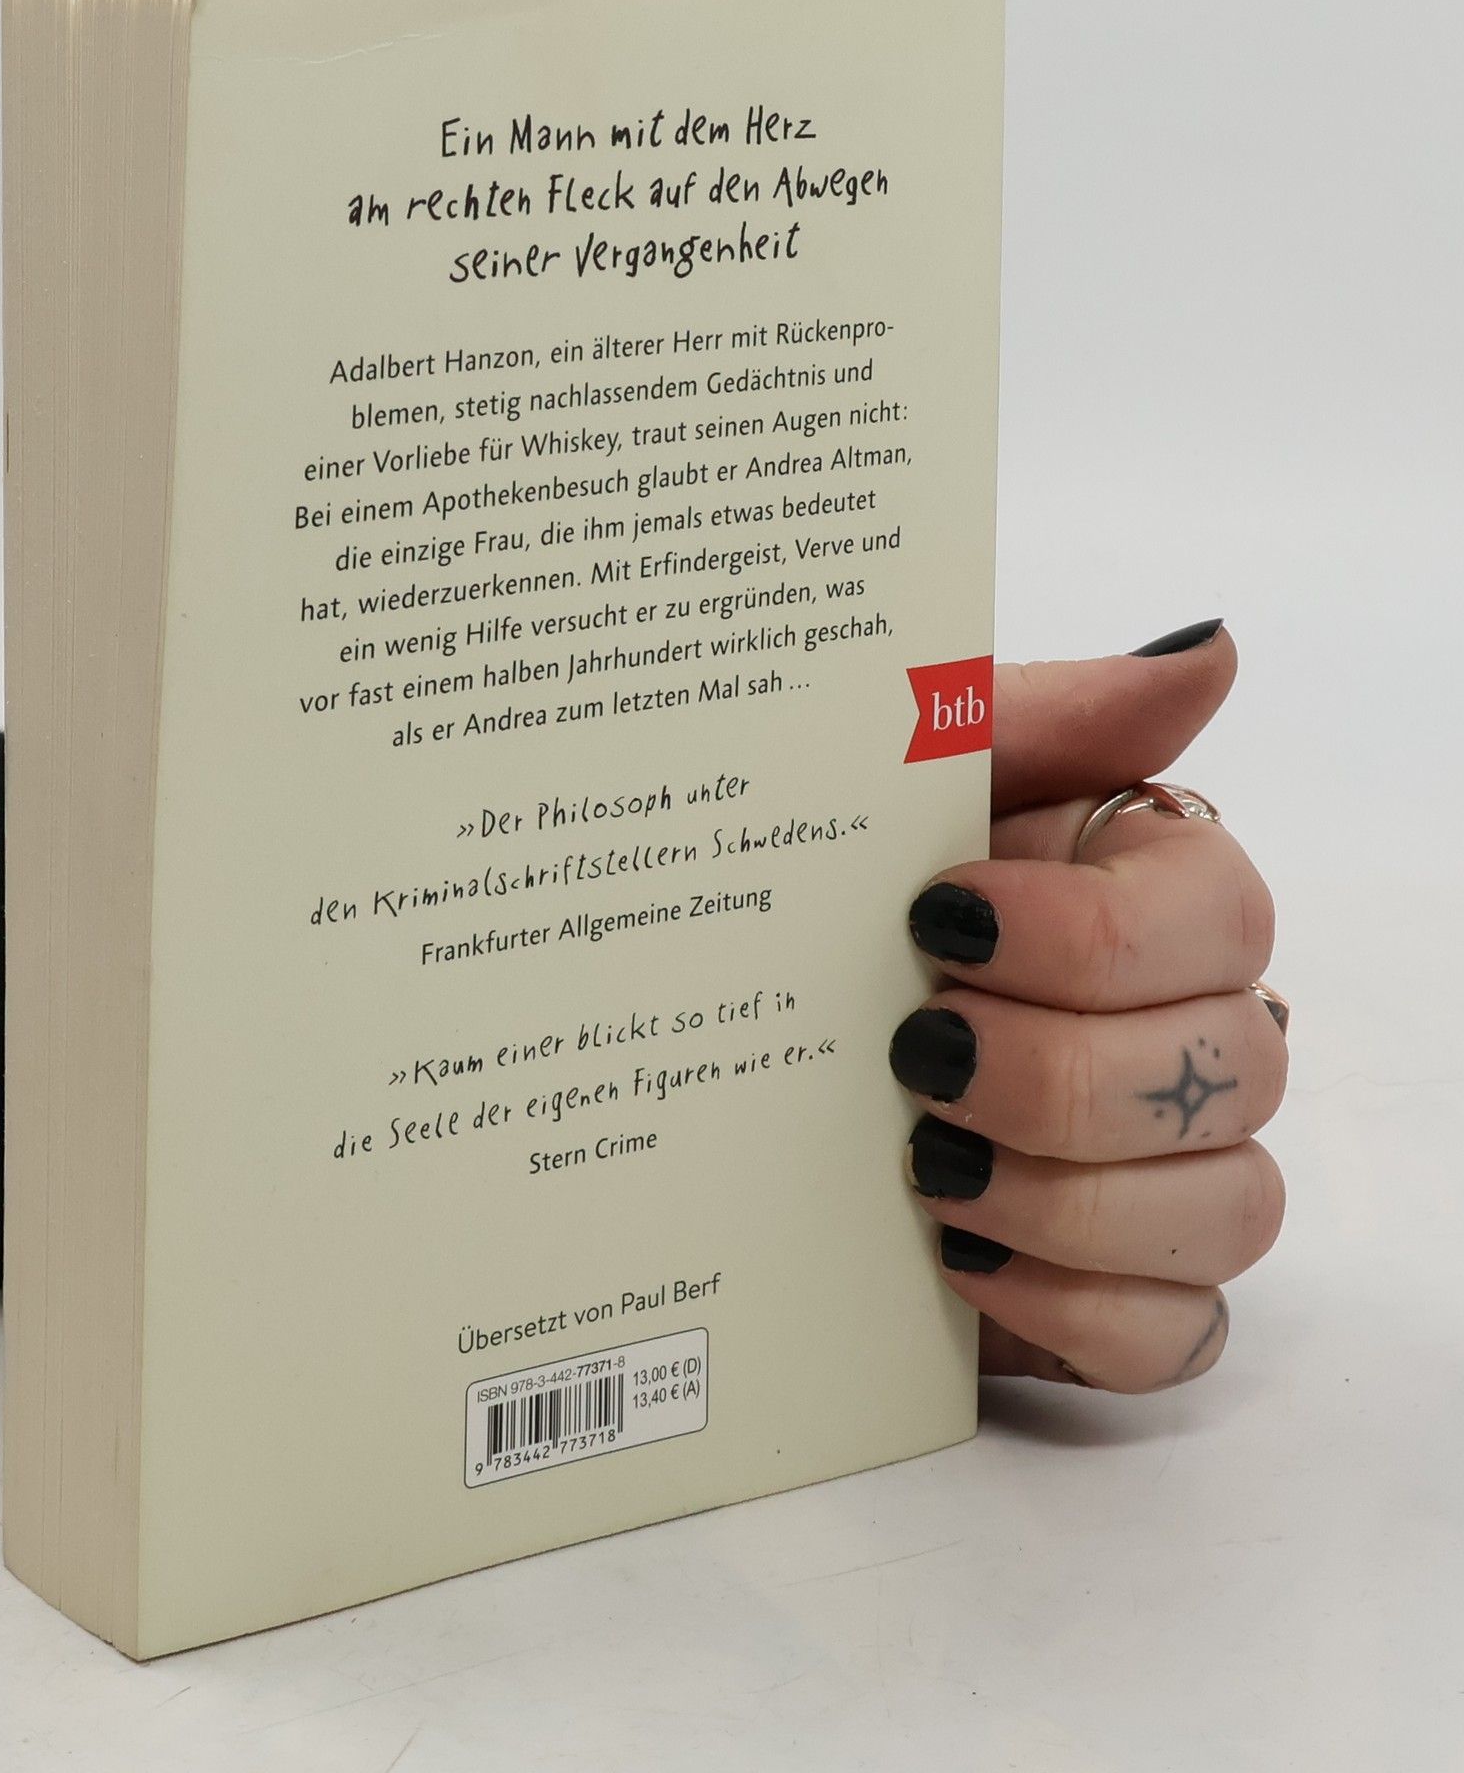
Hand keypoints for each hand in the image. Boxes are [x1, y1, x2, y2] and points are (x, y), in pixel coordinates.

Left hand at [894, 620, 1286, 1390]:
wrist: (747, 1044)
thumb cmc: (839, 898)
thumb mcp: (905, 787)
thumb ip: (1045, 714)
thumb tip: (1209, 648)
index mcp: (1149, 900)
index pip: (1221, 915)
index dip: (1092, 934)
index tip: (938, 920)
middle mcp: (1192, 1032)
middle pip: (1236, 1070)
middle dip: (1057, 1072)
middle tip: (914, 1052)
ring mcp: (1175, 1172)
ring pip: (1230, 1210)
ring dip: (1063, 1193)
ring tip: (924, 1163)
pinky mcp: (1128, 1294)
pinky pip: (1177, 1335)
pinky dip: (1071, 1307)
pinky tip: (956, 1259)